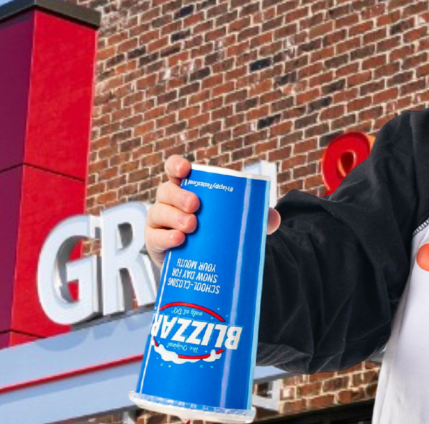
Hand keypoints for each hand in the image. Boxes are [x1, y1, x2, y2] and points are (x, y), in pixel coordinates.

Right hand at [145, 154, 281, 265]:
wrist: (200, 263)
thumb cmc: (214, 231)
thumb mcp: (233, 222)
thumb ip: (255, 217)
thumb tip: (274, 219)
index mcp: (186, 188)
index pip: (174, 169)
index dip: (176, 165)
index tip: (185, 169)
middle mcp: (168, 201)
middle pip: (165, 190)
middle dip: (179, 196)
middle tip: (195, 205)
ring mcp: (159, 222)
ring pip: (158, 212)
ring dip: (173, 217)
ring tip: (190, 227)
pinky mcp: (155, 243)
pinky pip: (154, 237)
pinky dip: (165, 237)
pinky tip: (178, 241)